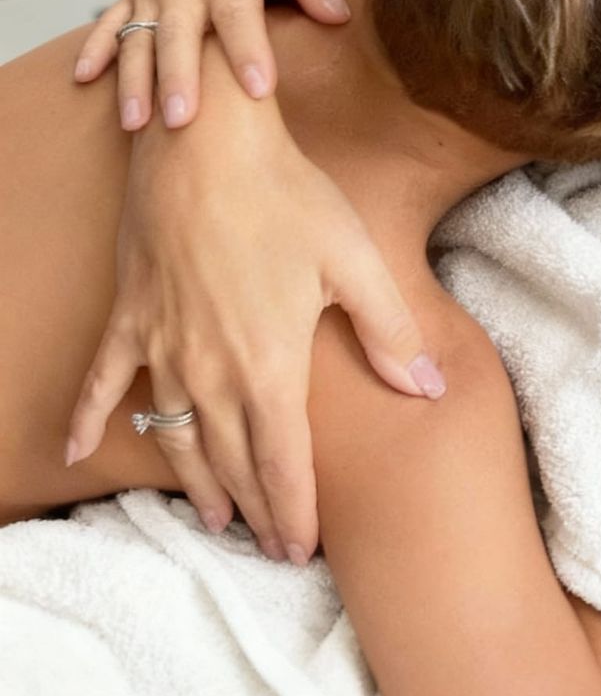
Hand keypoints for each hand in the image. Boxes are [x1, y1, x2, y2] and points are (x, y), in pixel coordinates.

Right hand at [65, 62, 444, 562]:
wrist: (208, 148)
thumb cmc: (288, 198)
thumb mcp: (356, 262)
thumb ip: (390, 331)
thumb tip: (429, 387)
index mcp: (270, 366)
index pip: (283, 463)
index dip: (294, 511)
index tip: (303, 547)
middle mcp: (209, 372)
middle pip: (231, 461)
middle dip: (255, 508)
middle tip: (271, 546)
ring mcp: (162, 349)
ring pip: (175, 437)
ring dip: (195, 483)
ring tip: (215, 518)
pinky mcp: (129, 318)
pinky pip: (102, 383)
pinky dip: (88, 420)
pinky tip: (75, 454)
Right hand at [72, 0, 351, 130]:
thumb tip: (338, 16)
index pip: (239, 14)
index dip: (248, 50)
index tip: (260, 90)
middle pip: (179, 33)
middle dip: (179, 77)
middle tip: (183, 121)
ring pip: (139, 37)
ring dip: (135, 79)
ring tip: (138, 125)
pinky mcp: (131, 0)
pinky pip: (108, 25)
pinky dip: (95, 50)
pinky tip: (84, 80)